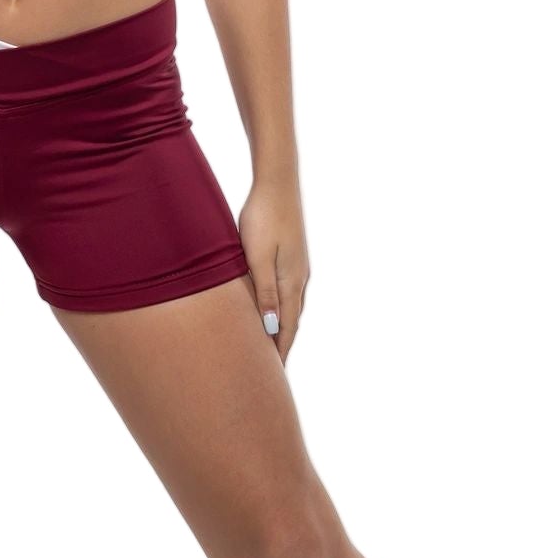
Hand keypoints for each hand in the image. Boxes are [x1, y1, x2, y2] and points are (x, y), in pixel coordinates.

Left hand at [238, 177, 308, 362]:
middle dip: (282, 344)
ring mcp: (298, 266)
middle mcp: (299, 278)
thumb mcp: (257, 257)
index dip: (279, 351)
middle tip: (271, 368)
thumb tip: (273, 328)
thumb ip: (265, 292)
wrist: (277, 182)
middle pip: (292, 320)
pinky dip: (281, 308)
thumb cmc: (262, 217)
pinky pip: (288, 291)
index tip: (273, 375)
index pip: (286, 327)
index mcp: (291, 282)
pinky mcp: (292, 255)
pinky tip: (272, 308)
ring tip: (271, 344)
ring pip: (291, 306)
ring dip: (282, 326)